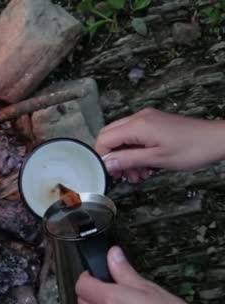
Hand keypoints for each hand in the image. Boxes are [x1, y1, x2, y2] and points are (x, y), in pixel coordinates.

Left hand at [75, 246, 213, 303]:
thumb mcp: (150, 289)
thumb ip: (125, 272)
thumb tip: (113, 255)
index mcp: (109, 299)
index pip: (81, 284)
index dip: (87, 275)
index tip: (96, 272)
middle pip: (82, 301)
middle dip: (89, 290)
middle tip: (105, 285)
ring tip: (112, 303)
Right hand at [96, 108, 224, 181]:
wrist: (217, 139)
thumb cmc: (192, 148)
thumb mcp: (156, 159)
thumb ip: (128, 160)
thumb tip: (107, 164)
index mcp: (137, 126)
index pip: (105, 139)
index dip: (102, 156)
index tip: (109, 171)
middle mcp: (139, 118)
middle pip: (111, 136)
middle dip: (113, 157)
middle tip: (121, 174)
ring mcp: (147, 119)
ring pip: (123, 138)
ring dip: (126, 157)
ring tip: (137, 174)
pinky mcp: (155, 123)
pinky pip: (135, 136)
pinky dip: (135, 151)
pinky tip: (145, 165)